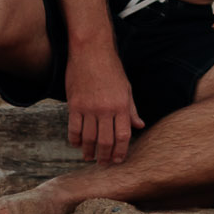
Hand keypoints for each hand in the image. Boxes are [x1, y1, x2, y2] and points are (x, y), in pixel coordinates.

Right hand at [64, 45, 141, 164]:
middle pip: (105, 141)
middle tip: (103, 164)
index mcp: (121, 105)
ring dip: (89, 152)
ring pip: (89, 138)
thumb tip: (140, 126)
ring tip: (89, 157)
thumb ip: (131, 109)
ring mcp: (89, 108)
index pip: (123, 136)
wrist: (91, 50)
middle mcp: (106, 109)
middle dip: (105, 156)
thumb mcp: (126, 88)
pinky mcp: (74, 104)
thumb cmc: (111, 68)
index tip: (117, 160)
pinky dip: (75, 140)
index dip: (121, 151)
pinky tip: (77, 144)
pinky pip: (74, 128)